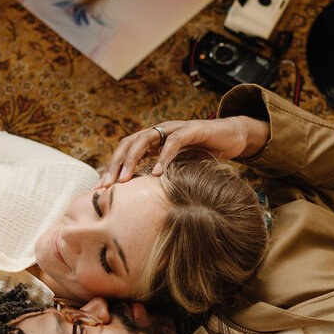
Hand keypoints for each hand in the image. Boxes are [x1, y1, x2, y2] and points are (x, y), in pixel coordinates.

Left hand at [97, 116, 269, 185]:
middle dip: (115, 164)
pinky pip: (173, 142)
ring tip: (123, 179)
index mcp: (153, 141)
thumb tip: (143, 204)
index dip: (111, 168)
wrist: (233, 137)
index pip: (125, 151)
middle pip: (129, 143)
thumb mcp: (179, 169)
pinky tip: (156, 172)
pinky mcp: (192, 129)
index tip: (99, 189)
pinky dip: (163, 156)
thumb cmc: (206, 155)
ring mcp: (174, 128)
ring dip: (131, 159)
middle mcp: (160, 132)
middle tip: (105, 185)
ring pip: (145, 138)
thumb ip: (162, 179)